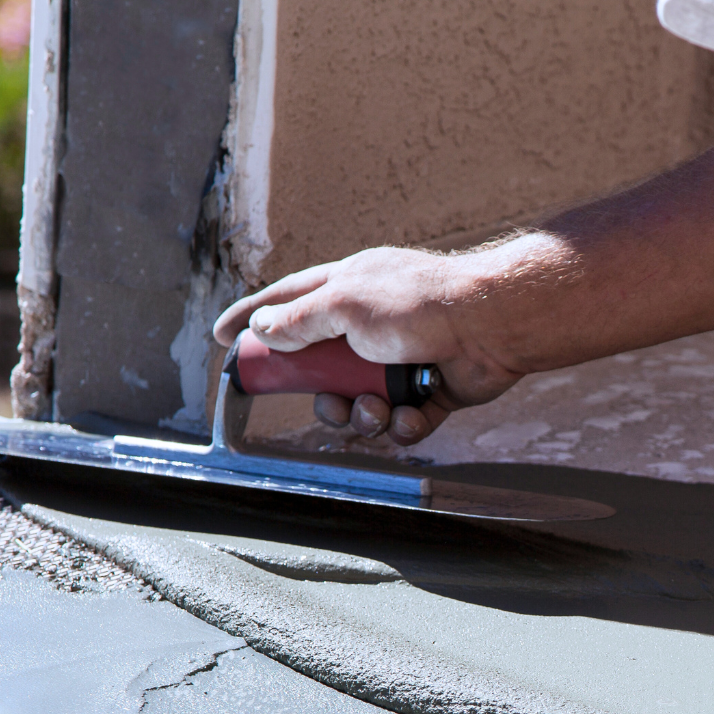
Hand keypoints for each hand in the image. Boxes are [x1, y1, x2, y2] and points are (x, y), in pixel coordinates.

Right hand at [212, 247, 523, 445]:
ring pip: (359, 402)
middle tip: (329, 401)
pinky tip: (413, 414)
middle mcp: (369, 323)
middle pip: (321, 370)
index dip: (251, 320)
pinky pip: (400, 421)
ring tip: (378, 408)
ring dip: (362, 416)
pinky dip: (403, 424)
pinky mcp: (429, 390)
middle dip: (322, 396)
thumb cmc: (421, 304)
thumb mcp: (346, 304)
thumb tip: (263, 329)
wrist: (493, 326)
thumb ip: (301, 320)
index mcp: (345, 290)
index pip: (284, 303)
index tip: (221, 340)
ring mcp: (399, 358)